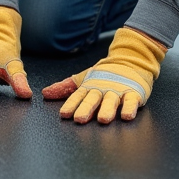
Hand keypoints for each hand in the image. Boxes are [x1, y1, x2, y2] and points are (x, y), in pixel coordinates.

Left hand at [42, 27, 166, 123]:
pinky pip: (131, 101)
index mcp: (90, 86)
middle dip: (86, 109)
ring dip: (107, 109)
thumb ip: (65, 88)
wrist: (130, 59)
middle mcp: (102, 88)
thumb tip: (45, 93)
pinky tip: (126, 116)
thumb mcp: (84, 79)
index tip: (64, 114)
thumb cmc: (106, 73)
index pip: (78, 96)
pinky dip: (129, 107)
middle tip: (80, 118)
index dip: (71, 104)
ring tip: (103, 119)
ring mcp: (118, 90)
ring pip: (111, 101)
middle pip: (93, 99)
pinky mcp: (133, 92)